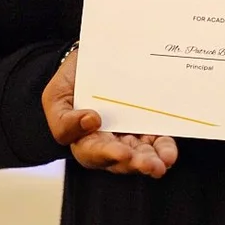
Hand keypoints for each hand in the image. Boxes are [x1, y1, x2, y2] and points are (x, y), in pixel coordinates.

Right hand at [41, 45, 177, 176]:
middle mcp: (109, 142)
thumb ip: (63, 118)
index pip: (92, 152)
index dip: (105, 153)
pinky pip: (158, 141)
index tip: (120, 150)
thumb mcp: (55, 97)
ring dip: (154, 160)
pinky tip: (169, 153)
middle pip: (121, 160)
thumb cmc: (71, 81)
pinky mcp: (149, 126)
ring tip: (164, 161)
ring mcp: (131, 135)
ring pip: (142, 154)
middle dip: (136, 163)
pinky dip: (165, 148)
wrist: (93, 59)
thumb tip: (90, 122)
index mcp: (84, 140)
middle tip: (150, 164)